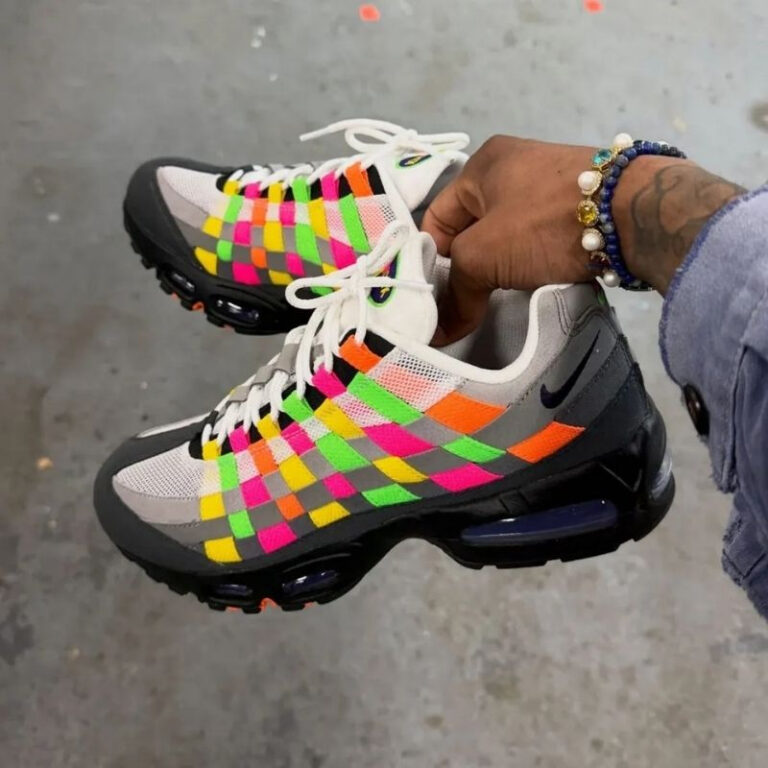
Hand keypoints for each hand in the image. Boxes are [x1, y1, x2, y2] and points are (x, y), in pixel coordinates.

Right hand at [422, 135, 742, 344]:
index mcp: (482, 164)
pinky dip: (532, 257)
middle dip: (469, 265)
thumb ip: (456, 292)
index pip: (436, 219)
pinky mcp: (578, 200)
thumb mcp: (484, 256)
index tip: (440, 298)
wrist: (635, 213)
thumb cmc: (544, 224)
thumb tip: (438, 333)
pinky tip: (538, 276)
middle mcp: (513, 164)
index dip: (431, 261)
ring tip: (505, 291)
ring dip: (501, 264)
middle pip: (472, 227)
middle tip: (469, 299)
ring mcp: (549, 180)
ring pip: (506, 233)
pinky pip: (539, 234)